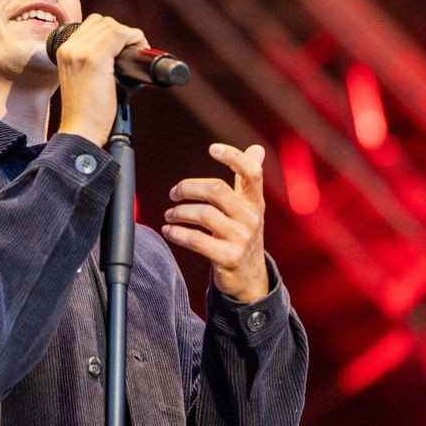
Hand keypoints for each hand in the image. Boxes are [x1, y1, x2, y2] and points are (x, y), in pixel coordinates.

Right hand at [54, 13, 146, 146]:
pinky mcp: (95, 59)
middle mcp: (70, 48)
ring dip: (130, 35)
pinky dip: (134, 38)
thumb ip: (92, 61)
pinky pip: (120, 35)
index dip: (112, 31)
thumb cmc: (86, 111)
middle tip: (133, 49)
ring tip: (137, 51)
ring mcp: (81, 52)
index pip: (92, 24)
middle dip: (122, 31)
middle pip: (103, 22)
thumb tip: (120, 51)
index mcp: (64, 51)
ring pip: (112, 26)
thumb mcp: (82, 78)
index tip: (124, 46)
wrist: (81, 129)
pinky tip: (140, 50)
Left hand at [162, 143, 267, 302]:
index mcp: (255, 202)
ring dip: (179, 212)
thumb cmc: (243, 234)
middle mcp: (251, 218)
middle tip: (174, 192)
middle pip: (217, 190)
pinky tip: (169, 230)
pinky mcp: (228, 257)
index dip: (234, 157)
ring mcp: (241, 239)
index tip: (213, 148)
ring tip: (170, 215)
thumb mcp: (251, 208)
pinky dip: (177, 233)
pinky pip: (196, 240)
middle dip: (188, 187)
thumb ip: (248, 179)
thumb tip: (256, 149)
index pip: (252, 173)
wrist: (249, 277)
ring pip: (204, 214)